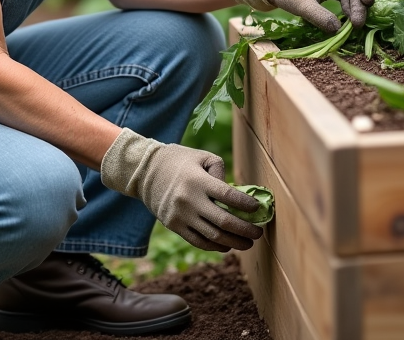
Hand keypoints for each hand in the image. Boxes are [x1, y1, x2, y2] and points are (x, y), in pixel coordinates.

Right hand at [100, 129, 263, 251]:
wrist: (145, 172)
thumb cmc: (179, 161)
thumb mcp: (201, 157)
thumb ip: (220, 171)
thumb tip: (236, 194)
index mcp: (198, 181)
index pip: (229, 196)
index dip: (246, 205)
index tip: (258, 209)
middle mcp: (189, 200)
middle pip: (224, 221)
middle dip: (246, 230)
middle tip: (259, 233)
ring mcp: (181, 216)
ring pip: (213, 236)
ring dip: (234, 242)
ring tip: (248, 243)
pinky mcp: (174, 226)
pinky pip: (198, 242)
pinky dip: (215, 246)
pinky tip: (227, 245)